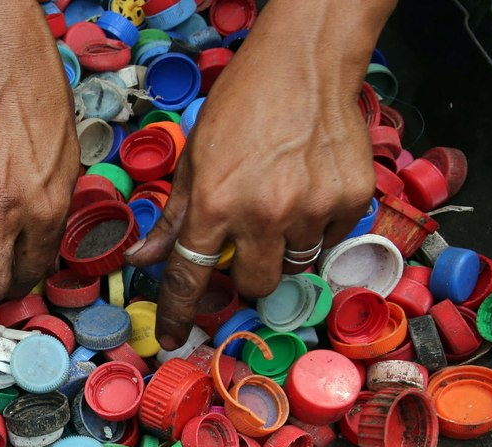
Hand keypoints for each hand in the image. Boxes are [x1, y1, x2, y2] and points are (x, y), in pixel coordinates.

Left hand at [125, 0, 391, 349]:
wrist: (304, 65)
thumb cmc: (242, 107)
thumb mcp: (194, 161)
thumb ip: (173, 217)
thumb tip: (141, 258)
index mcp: (216, 204)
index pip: (190, 277)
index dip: (180, 312)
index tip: (175, 335)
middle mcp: (264, 214)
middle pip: (254, 285)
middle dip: (246, 275)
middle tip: (248, 243)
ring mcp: (312, 209)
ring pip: (295, 266)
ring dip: (283, 249)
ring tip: (281, 204)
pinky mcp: (350, 200)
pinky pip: (330, 241)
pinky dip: (318, 228)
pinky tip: (309, 191)